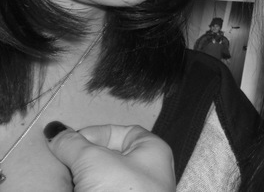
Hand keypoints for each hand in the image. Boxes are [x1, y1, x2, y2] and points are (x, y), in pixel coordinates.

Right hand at [45, 121, 174, 191]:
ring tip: (64, 181)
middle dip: (84, 160)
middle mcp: (148, 172)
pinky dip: (85, 191)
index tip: (69, 142)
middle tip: (61, 163)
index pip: (123, 132)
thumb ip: (73, 144)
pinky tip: (71, 191)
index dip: (95, 133)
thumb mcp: (93, 160)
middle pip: (110, 157)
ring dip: (81, 180)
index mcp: (153, 151)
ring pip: (103, 180)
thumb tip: (56, 132)